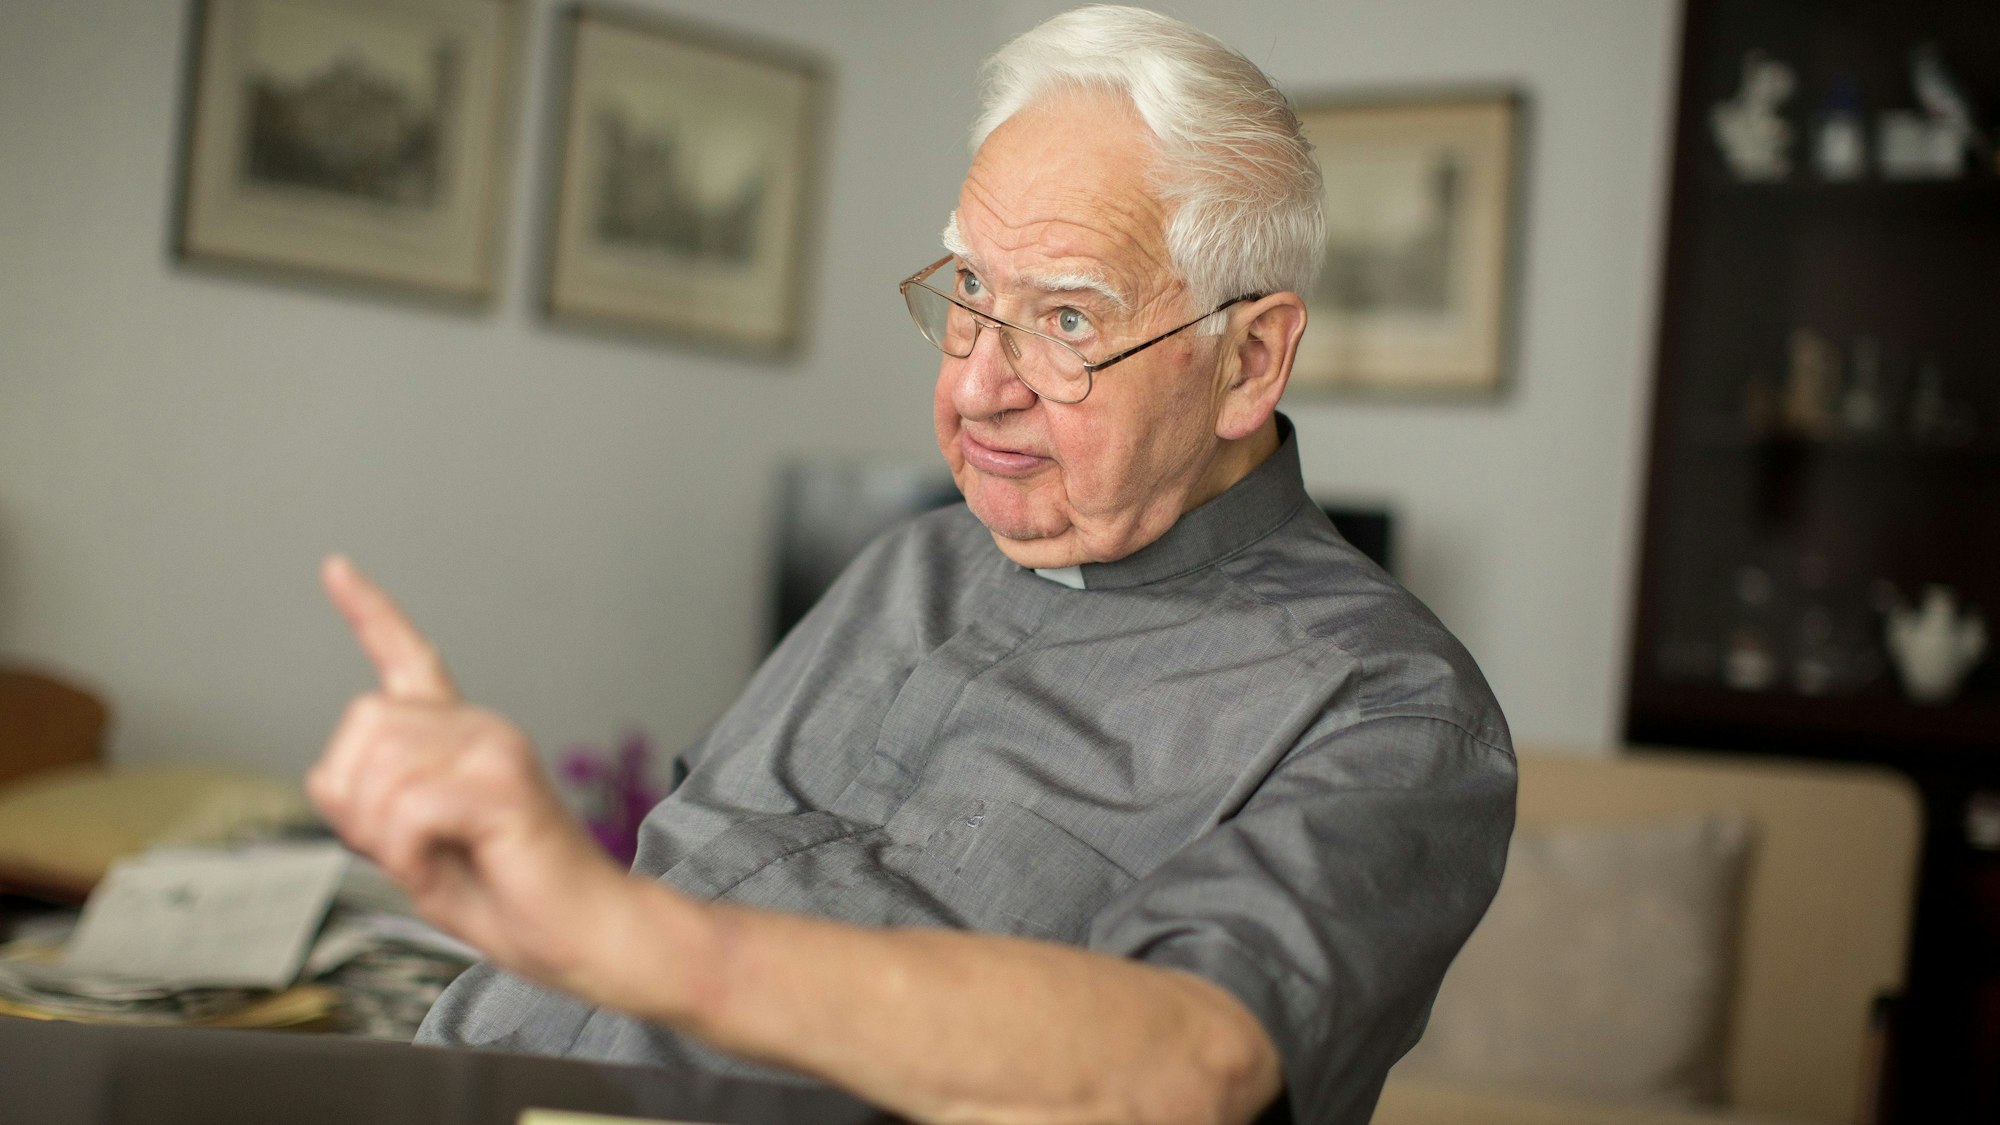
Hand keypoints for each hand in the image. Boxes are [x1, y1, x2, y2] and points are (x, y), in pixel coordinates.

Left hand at [308, 555, 635, 993]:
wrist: (587, 935)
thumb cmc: (514, 900)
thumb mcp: (418, 852)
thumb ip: (375, 808)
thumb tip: (330, 777)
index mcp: (462, 738)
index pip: (410, 657)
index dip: (369, 612)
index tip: (336, 568)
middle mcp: (479, 728)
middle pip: (361, 725)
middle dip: (355, 801)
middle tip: (406, 848)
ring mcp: (494, 748)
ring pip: (377, 770)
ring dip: (383, 835)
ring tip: (433, 860)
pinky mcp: (503, 782)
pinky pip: (406, 810)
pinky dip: (406, 855)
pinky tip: (442, 866)